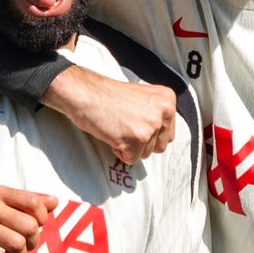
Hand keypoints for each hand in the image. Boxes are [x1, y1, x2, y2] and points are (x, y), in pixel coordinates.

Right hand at [44, 65, 176, 164]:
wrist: (86, 93)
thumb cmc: (108, 95)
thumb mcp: (142, 97)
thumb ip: (156, 113)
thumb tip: (161, 135)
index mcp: (167, 100)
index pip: (168, 133)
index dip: (149, 133)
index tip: (134, 123)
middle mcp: (164, 112)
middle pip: (160, 146)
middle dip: (142, 143)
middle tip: (125, 126)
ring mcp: (151, 126)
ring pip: (146, 154)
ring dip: (130, 146)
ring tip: (117, 127)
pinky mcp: (137, 140)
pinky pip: (131, 159)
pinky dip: (119, 151)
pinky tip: (112, 134)